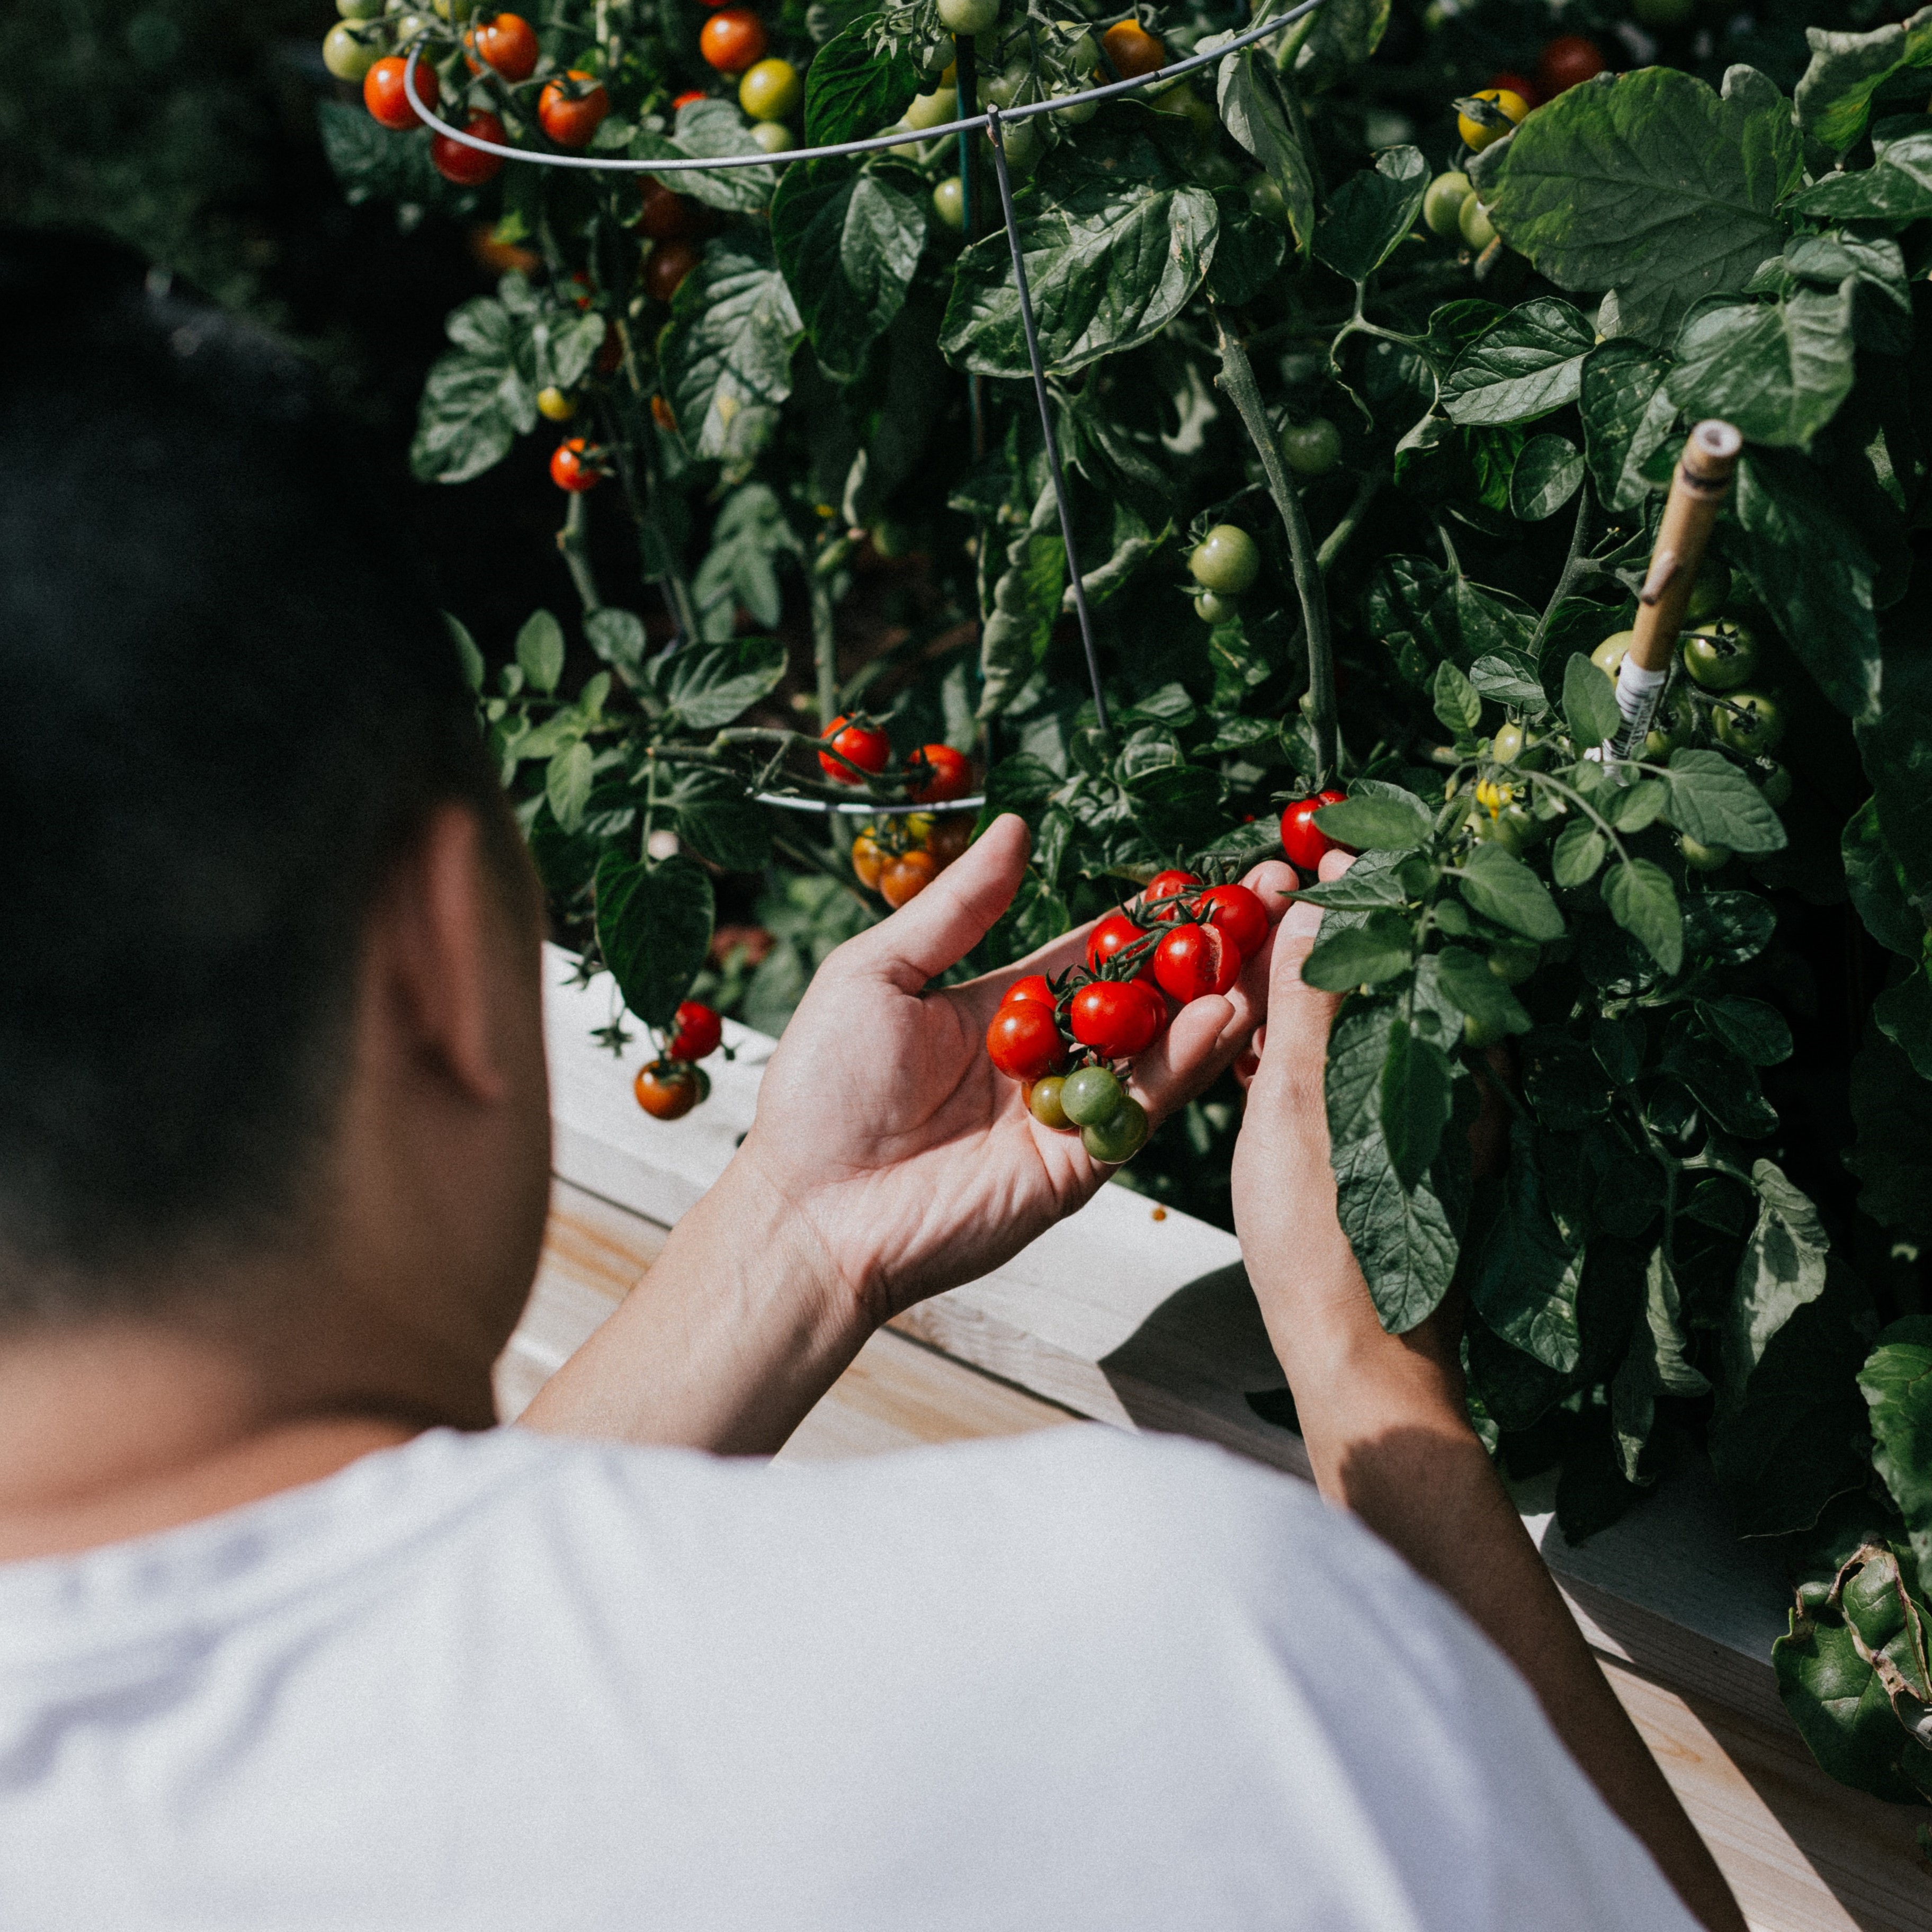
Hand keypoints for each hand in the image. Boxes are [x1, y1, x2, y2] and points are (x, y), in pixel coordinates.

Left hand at [738, 814, 1300, 1323]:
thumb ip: (957, 907)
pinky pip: (1142, 1107)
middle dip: (1203, 952)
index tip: (1205, 878)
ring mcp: (1067, 1114)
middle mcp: (1046, 1060)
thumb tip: (1014, 825)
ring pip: (1158, 1049)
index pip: (1094, 955)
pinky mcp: (1079, 1165)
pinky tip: (1224, 1013)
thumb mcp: (878, 972)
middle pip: (1143, 999)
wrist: (810, 1208)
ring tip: (1264, 946)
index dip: (1148, 919)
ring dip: (1214, 997)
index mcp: (1000, 1010)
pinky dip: (1186, 1061)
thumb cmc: (821, 1087)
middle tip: (1265, 900)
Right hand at [1229, 846, 1462, 1383]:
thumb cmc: (1327, 1238)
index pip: (1410, 932)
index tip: (1315, 840)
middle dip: (1328, 928)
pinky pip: (1354, 1072)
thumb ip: (1308, 999)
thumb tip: (1317, 897)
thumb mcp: (1301, 1102)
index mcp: (1443, 1054)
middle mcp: (1448, 1078)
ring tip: (1246, 959)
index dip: (1362, 880)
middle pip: (1388, 974)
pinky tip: (1257, 1048)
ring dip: (1310, 989)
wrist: (1358, 1360)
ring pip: (1365, 1024)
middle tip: (1265, 893)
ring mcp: (1424, 1116)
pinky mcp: (1399, 1151)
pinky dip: (1309, 1047)